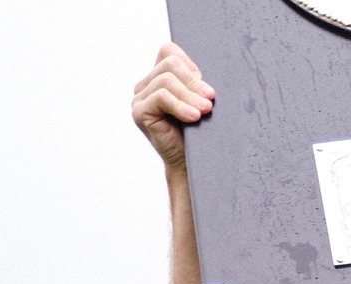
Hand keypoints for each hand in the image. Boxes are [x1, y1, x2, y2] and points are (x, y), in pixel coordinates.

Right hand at [132, 43, 214, 168]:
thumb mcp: (197, 100)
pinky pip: (161, 97)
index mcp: (157, 78)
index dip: (189, 65)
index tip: (205, 89)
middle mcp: (145, 86)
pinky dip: (180, 105)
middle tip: (210, 100)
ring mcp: (139, 99)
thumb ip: (194, 82)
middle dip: (193, 81)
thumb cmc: (196, 133)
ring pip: (166, 80)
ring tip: (205, 111)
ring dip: (190, 95)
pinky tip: (193, 117)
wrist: (189, 164)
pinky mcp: (139, 112)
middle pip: (169, 64)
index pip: (168, 52)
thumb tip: (199, 72)